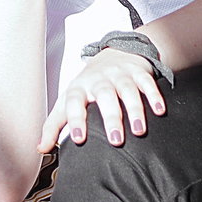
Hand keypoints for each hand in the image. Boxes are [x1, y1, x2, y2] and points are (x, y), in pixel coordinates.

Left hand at [37, 48, 165, 151]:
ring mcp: (120, 74)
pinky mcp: (139, 72)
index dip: (75, 119)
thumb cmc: (88, 84)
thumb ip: (54, 125)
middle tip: (116, 140)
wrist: (114, 53)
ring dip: (135, 110)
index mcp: (79, 88)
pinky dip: (154, 95)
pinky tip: (160, 111)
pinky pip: (148, 82)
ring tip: (139, 131)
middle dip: (111, 117)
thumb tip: (41, 149)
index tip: (78, 138)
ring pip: (128, 90)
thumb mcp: (69, 100)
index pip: (74, 102)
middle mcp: (100, 80)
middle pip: (105, 96)